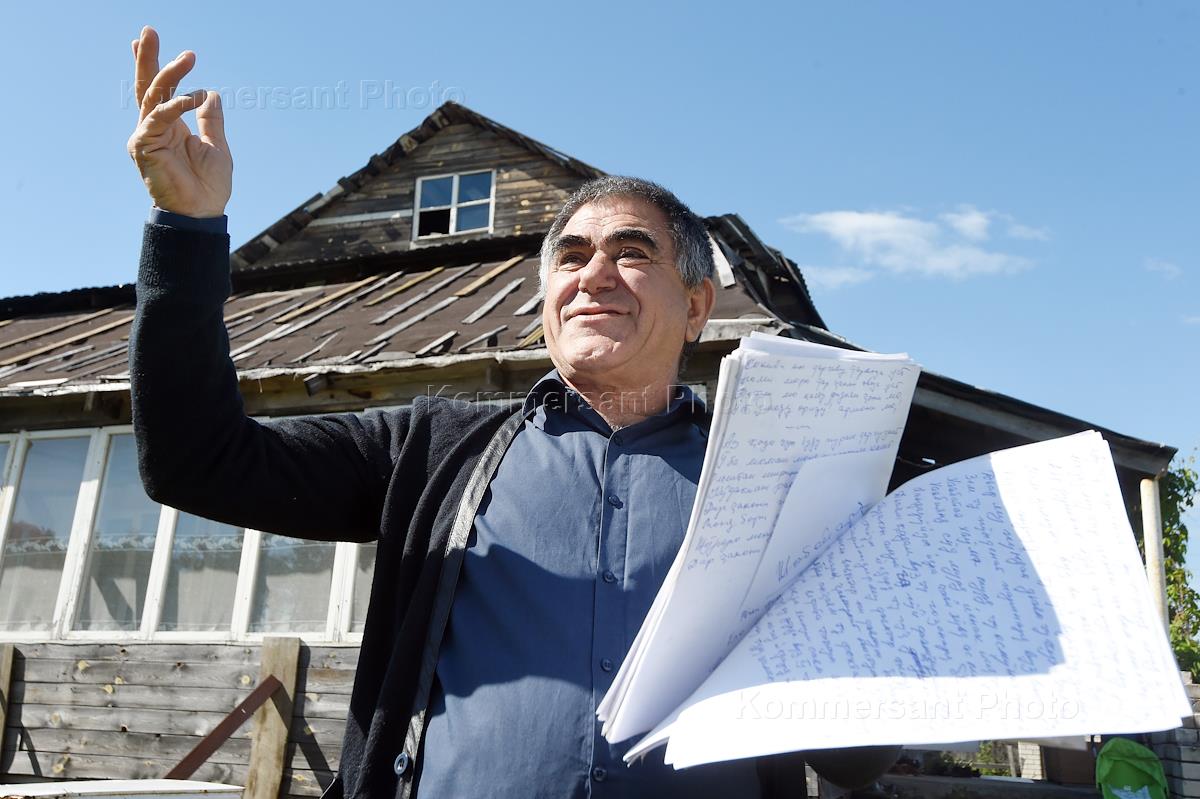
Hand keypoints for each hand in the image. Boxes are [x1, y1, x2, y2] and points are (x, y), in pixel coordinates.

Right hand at [127, 26, 231, 217]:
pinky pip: (158, 118)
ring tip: (187, 56)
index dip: (154, 66)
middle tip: (148, 31)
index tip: (147, 40)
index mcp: (170, 126)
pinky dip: (175, 106)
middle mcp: (154, 127)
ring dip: (168, 73)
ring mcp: (146, 135)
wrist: (203, 213)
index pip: (159, 90)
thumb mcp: (216, 145)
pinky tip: (192, 97)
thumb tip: (211, 93)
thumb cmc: (208, 186)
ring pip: (153, 96)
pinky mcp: (144, 146)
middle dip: (148, 58)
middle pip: (148, 86)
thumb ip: (211, 119)